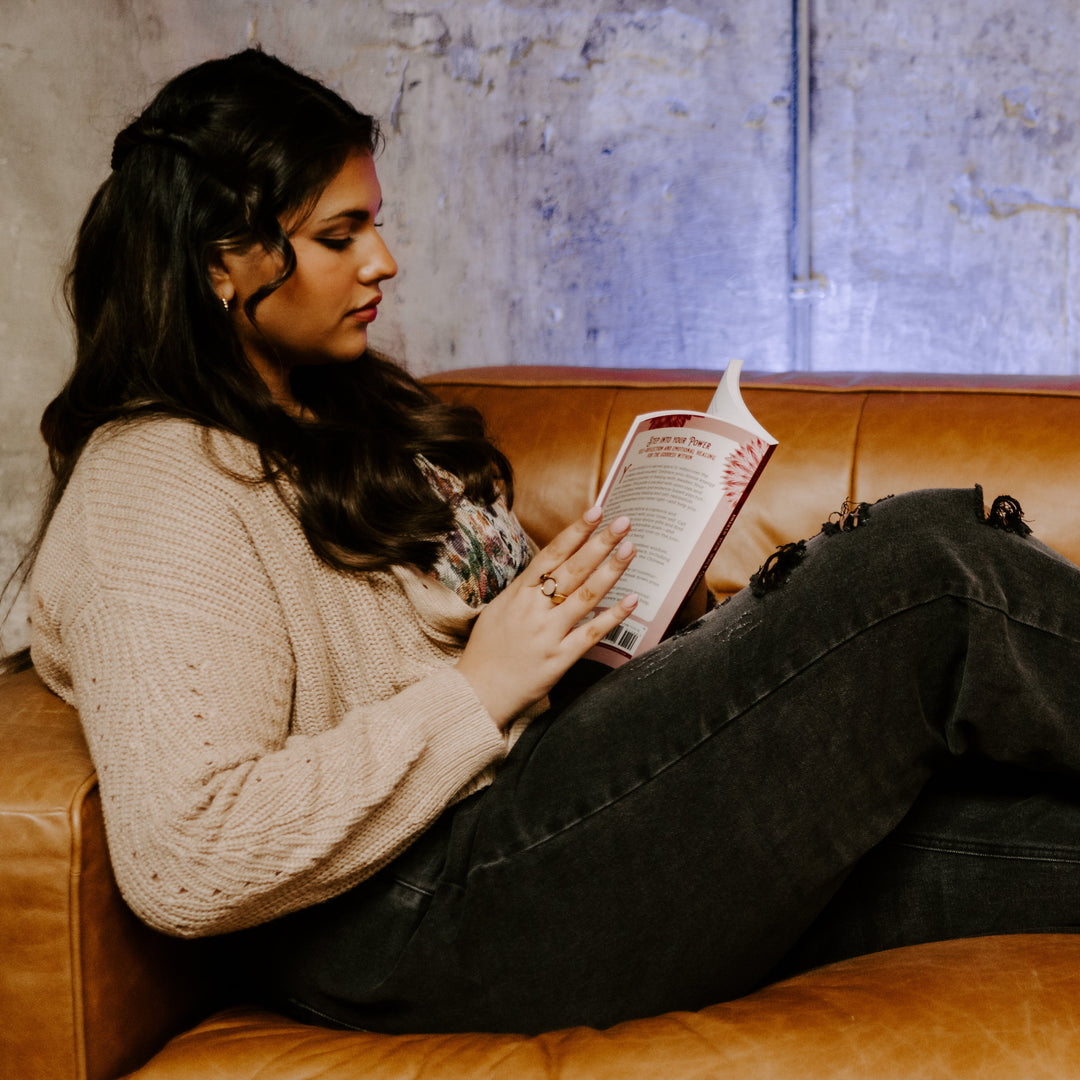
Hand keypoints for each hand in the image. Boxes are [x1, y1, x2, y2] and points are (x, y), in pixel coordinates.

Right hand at [456, 507, 637, 728]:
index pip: (551, 555)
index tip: (596, 512)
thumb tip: (550, 565)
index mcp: (518, 594)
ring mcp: (548, 634)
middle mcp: (533, 610)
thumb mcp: (499, 609)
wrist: (476, 693)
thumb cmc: (486, 650)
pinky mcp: (559, 659)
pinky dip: (613, 616)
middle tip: (623, 522)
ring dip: (611, 570)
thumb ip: (525, 588)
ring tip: (630, 549)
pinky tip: (632, 600)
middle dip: (599, 542)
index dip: (575, 532)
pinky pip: (591, 634)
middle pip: (573, 569)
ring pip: (585, 596)